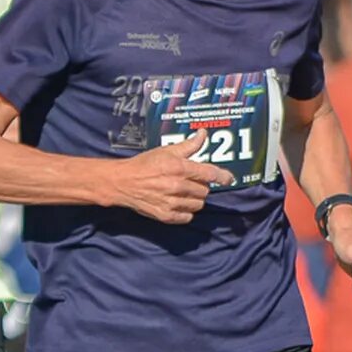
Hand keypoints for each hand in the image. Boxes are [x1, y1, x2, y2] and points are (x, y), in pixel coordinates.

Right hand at [109, 135, 229, 223]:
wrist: (123, 182)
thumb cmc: (144, 164)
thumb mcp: (166, 151)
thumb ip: (188, 146)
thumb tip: (203, 134)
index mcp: (179, 168)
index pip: (210, 174)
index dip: (223, 176)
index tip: (228, 178)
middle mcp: (177, 186)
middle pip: (205, 190)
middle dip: (201, 186)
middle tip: (190, 181)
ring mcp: (172, 203)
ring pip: (198, 204)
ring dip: (195, 199)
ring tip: (184, 192)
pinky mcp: (166, 216)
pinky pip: (187, 217)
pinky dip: (186, 211)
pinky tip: (178, 204)